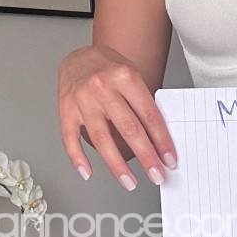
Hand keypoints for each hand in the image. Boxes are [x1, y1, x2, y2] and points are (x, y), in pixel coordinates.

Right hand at [57, 44, 177, 189]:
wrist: (80, 55)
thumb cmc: (110, 69)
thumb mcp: (133, 78)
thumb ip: (143, 105)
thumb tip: (159, 142)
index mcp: (125, 77)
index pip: (149, 115)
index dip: (161, 140)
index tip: (169, 159)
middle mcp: (103, 87)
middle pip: (128, 128)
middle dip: (145, 156)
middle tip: (156, 175)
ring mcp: (83, 99)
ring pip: (101, 138)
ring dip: (116, 165)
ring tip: (129, 181)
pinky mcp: (66, 109)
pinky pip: (70, 138)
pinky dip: (78, 158)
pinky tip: (88, 172)